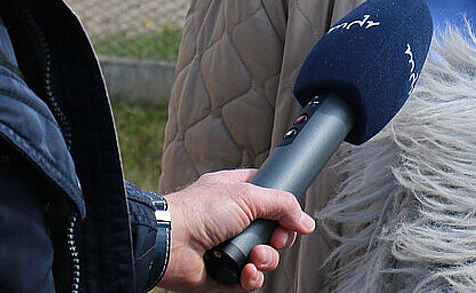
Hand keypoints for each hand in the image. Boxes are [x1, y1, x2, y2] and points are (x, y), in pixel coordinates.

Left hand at [160, 169, 315, 291]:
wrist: (169, 242)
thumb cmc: (199, 210)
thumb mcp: (248, 195)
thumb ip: (283, 205)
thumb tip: (306, 222)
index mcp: (236, 194)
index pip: (269, 198)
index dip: (282, 208)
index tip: (290, 216)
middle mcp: (233, 221)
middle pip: (272, 232)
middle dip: (279, 239)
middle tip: (275, 239)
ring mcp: (228, 248)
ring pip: (264, 258)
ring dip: (266, 259)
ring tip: (255, 257)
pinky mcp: (223, 274)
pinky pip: (249, 280)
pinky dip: (252, 278)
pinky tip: (246, 271)